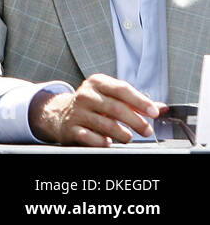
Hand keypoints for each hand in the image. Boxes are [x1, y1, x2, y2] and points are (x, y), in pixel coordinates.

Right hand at [30, 74, 162, 145]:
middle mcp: (86, 95)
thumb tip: (162, 108)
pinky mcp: (72, 128)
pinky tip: (108, 141)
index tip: (154, 113)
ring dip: (123, 134)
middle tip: (147, 130)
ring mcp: (77, 112)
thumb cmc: (95, 106)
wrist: (62, 114)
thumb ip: (136, 102)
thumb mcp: (112, 97)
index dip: (140, 101)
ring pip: (106, 125)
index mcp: (97, 82)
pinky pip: (92, 138)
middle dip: (136, 122)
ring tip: (128, 137)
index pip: (122, 89)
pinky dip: (103, 142)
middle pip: (116, 108)